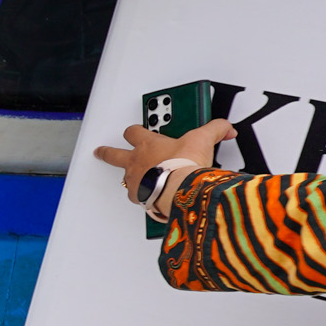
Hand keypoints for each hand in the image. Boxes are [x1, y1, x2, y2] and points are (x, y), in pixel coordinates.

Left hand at [93, 118, 235, 210]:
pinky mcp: (140, 197)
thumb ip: (215, 130)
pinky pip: (137, 196)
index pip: (133, 132)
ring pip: (124, 177)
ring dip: (128, 178)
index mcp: (148, 145)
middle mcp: (136, 162)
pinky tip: (150, 197)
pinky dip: (143, 196)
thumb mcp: (203, 140)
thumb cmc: (184, 164)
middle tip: (100, 152)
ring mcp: (135, 180)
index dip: (133, 130)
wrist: (179, 187)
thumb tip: (226, 128)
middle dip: (106, 152)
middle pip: (113, 154)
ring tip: (133, 182)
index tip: (132, 131)